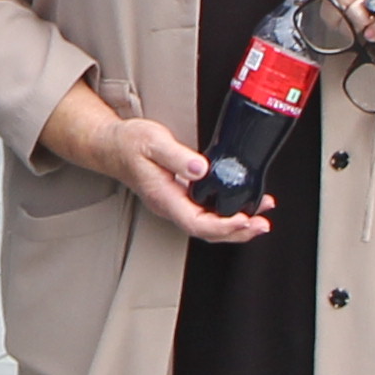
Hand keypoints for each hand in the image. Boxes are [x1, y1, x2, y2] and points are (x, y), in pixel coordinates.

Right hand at [93, 112, 274, 244]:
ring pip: (208, 226)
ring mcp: (175, 205)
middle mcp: (169, 206)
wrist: (113, 146)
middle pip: (206, 232)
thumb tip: (202, 168)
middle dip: (237, 232)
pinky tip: (242, 209)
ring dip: (236, 227)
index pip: (196, 222)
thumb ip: (177, 155)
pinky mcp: (180, 198)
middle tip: (262, 224)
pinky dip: (227, 215)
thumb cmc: (129, 143)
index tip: (244, 218)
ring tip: (260, 221)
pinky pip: (206, 214)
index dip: (222, 225)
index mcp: (163, 197)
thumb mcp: (152, 141)